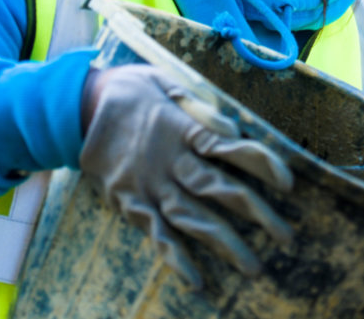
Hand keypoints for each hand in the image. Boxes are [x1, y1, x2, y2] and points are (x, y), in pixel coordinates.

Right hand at [78, 64, 293, 288]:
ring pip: (192, 219)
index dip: (262, 165)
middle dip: (257, 214)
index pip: (231, 149)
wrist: (75, 106)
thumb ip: (201, 108)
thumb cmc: (132, 90)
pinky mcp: (128, 203)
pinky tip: (197, 281)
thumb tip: (234, 130)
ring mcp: (148, 186)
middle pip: (219, 191)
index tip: (289, 183)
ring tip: (253, 267)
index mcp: (182, 129)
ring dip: (224, 245)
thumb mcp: (166, 82)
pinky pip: (155, 235)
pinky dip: (176, 259)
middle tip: (287, 237)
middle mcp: (168, 161)